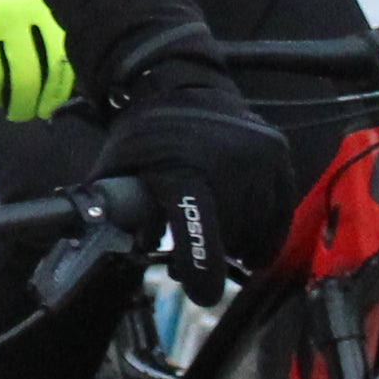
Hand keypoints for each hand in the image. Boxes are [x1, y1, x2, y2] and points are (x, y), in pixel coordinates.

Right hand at [0, 0, 73, 121]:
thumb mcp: (22, 3)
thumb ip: (43, 34)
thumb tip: (61, 85)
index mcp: (35, 4)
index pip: (57, 59)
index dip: (55, 92)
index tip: (47, 108)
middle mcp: (10, 12)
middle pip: (26, 78)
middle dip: (23, 106)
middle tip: (18, 113)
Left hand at [95, 72, 299, 298]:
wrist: (180, 83)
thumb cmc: (144, 135)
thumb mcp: (117, 169)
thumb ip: (113, 209)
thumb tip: (97, 248)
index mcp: (183, 168)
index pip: (200, 226)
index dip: (202, 266)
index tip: (203, 295)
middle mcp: (229, 161)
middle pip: (231, 236)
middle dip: (213, 254)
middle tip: (192, 258)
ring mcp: (260, 156)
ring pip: (259, 228)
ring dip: (240, 243)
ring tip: (216, 237)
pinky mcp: (280, 153)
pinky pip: (281, 210)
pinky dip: (265, 228)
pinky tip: (245, 231)